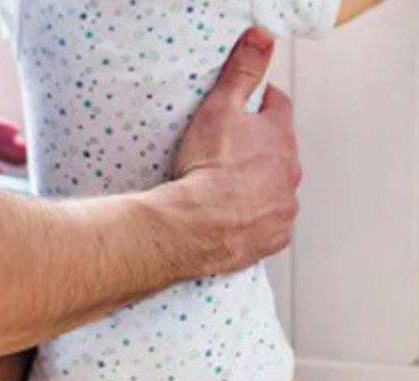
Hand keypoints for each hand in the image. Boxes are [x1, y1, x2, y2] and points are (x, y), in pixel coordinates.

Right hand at [168, 28, 301, 274]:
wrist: (194, 226)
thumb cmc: (206, 170)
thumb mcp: (220, 107)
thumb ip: (242, 71)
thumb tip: (261, 38)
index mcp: (281, 137)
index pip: (279, 108)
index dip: (262, 103)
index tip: (250, 106)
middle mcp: (290, 173)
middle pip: (280, 153)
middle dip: (262, 151)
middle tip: (232, 155)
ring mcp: (283, 208)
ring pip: (277, 191)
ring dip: (262, 189)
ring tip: (232, 193)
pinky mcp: (272, 239)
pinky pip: (271, 227)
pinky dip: (258, 223)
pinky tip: (237, 221)